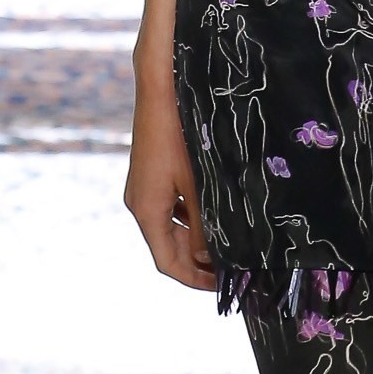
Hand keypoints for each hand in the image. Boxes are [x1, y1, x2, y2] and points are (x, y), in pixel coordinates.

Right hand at [125, 72, 216, 289]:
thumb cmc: (182, 134)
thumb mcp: (200, 186)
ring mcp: (143, 187)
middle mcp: (139, 203)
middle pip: (167, 248)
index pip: (168, 263)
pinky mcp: (150, 173)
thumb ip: (203, 227)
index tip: (224, 287)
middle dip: (198, 262)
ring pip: (169, 228)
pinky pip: (169, 207)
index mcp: (147, 211)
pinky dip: (190, 219)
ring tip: (229, 245)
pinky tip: (214, 213)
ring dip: (195, 241)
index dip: (195, 280)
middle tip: (233, 269)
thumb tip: (209, 260)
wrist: (163, 86)